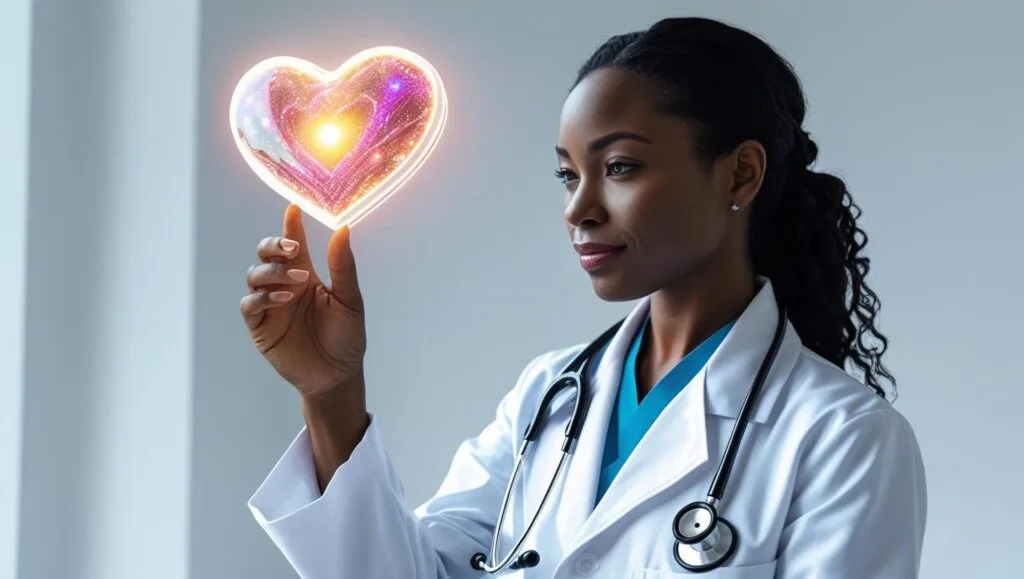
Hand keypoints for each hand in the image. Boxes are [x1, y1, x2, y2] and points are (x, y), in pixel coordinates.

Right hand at [240, 204, 366, 397]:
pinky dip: (263, 297)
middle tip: (294, 247)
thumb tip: (343, 229)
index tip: (294, 209)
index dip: (291, 225)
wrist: (338, 375)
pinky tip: (284, 298)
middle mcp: (285, 285)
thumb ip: (343, 266)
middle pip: (266, 254)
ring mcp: (270, 305)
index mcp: (306, 275)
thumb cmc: (346, 337)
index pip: (294, 244)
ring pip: (255, 275)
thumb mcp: (350, 300)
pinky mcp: (260, 326)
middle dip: (274, 245)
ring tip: (298, 280)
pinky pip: (250, 304)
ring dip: (273, 271)